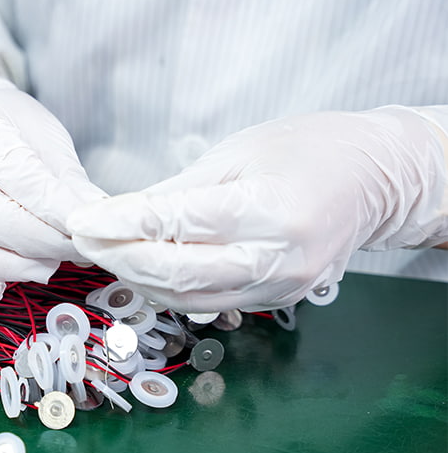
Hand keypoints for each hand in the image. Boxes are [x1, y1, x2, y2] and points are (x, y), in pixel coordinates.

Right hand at [0, 71, 104, 300]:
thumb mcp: (44, 136)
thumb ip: (68, 181)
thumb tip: (95, 219)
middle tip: (74, 248)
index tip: (86, 226)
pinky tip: (0, 285)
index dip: (57, 209)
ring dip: (12, 267)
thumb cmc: (5, 128)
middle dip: (43, 242)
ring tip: (45, 265)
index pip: (19, 178)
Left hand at [67, 106, 447, 312]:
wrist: (371, 179)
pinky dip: (169, 288)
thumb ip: (177, 190)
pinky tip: (143, 268)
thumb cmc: (306, 149)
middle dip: (119, 257)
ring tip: (105, 252)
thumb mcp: (236, 153)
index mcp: (270, 208)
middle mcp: (278, 258)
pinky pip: (210, 303)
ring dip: (137, 278)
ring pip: (188, 297)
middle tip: (83, 238)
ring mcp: (281, 287)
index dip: (120, 224)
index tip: (82, 220)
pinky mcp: (278, 301)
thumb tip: (119, 214)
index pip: (177, 223)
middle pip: (178, 272)